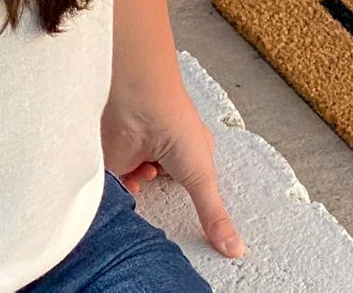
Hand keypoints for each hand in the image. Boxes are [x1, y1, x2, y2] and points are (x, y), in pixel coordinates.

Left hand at [102, 69, 247, 258]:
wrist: (139, 104)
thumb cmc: (176, 127)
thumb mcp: (202, 178)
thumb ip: (213, 215)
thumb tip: (236, 250)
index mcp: (193, 151)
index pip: (193, 180)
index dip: (192, 194)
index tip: (193, 214)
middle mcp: (166, 151)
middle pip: (165, 184)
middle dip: (163, 193)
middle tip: (165, 194)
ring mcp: (140, 153)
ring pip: (139, 185)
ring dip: (141, 187)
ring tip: (147, 176)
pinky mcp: (116, 157)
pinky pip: (116, 182)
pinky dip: (122, 185)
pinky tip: (130, 178)